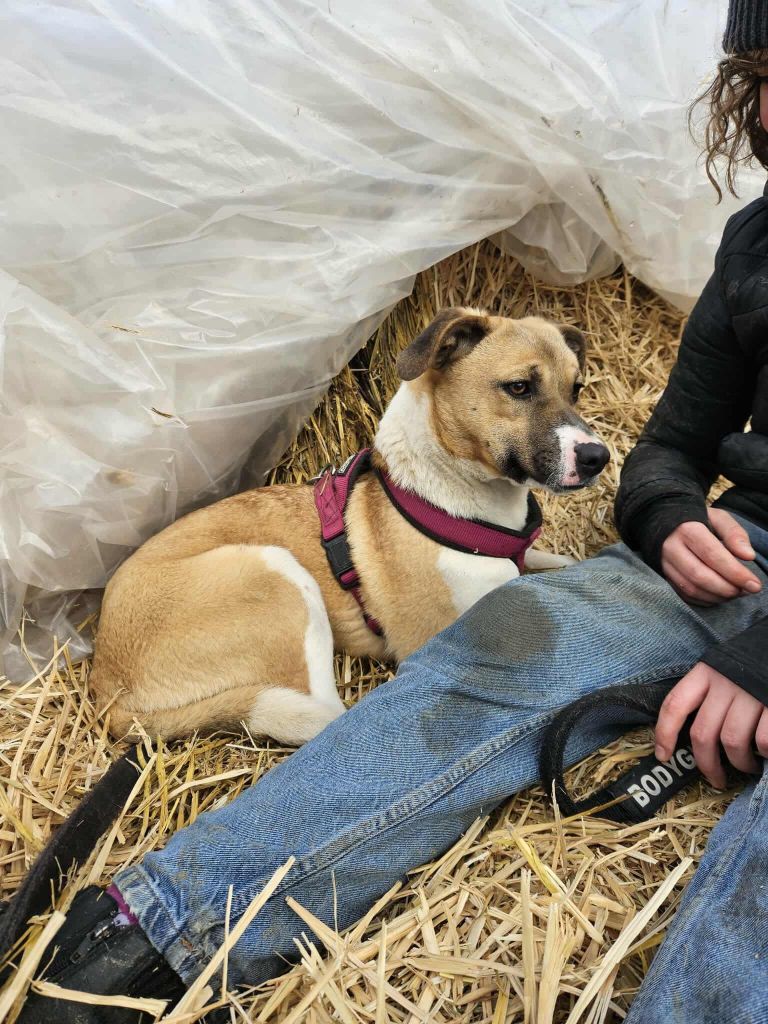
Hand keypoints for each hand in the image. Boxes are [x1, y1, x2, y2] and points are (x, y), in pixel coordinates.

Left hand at [655, 663, 767, 787]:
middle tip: (716, 779)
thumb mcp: (725, 669)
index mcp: (706, 673)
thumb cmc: (754, 663)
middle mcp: (724, 683)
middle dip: (706, 764)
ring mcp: (749, 693)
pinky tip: (766, 753)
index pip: (674, 704)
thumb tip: (699, 737)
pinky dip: (764, 753)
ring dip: (739, 763)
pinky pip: (762, 741)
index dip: (664, 733)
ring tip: (748, 767)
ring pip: (731, 741)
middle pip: (702, 733)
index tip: (663, 756)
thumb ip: (710, 694)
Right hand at [661, 509, 761, 605]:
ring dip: (716, 596)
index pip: (713, 555)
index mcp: (687, 529)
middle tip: (745, 591)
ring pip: (691, 588)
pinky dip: (704, 600)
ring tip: (734, 593)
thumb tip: (748, 556)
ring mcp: (664, 563)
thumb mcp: (718, 518)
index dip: (734, 572)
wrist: (664, 521)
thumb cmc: (698, 520)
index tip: (754, 584)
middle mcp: (671, 548)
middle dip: (726, 588)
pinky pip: (683, 594)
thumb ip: (735, 534)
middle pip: (700, 576)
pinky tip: (718, 596)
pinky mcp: (663, 575)